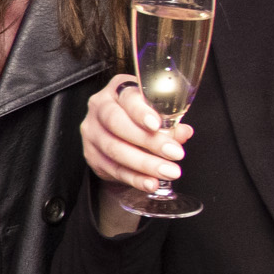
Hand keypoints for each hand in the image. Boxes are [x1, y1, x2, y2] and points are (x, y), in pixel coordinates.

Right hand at [81, 72, 189, 193]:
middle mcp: (99, 108)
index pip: (127, 98)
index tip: (157, 125)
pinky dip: (134, 178)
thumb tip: (182, 133)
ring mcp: (93, 133)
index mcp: (118, 90)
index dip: (141, 112)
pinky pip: (113, 169)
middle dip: (148, 141)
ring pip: (115, 149)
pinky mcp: (92, 155)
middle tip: (174, 153)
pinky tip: (150, 182)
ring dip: (144, 163)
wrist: (121, 138)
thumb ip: (170, 123)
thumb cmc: (141, 119)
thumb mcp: (158, 114)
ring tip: (168, 171)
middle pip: (117, 123)